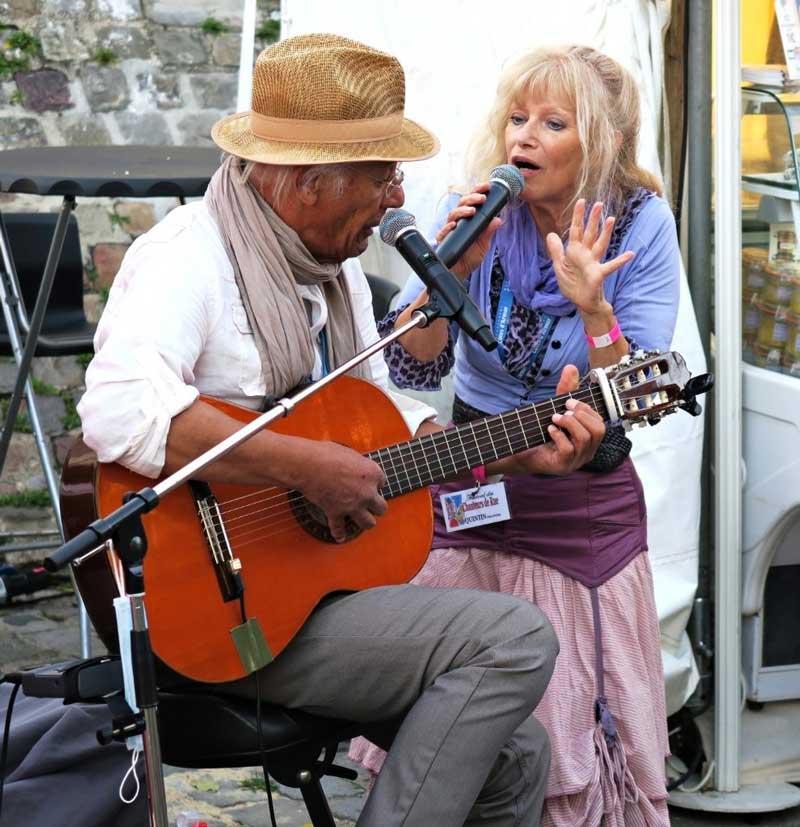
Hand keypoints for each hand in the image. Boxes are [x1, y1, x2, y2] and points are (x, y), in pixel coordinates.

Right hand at [296, 441, 386, 541]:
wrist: (308, 464)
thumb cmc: (326, 454)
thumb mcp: (349, 453)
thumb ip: (358, 464)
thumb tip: (356, 467)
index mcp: (373, 473)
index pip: (382, 483)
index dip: (373, 484)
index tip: (366, 484)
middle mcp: (367, 492)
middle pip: (381, 507)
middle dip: (375, 506)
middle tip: (369, 503)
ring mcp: (353, 505)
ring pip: (369, 523)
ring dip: (365, 522)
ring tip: (362, 520)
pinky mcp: (336, 513)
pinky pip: (339, 529)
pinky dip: (339, 533)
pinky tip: (340, 536)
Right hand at [436, 183, 502, 276]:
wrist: (460, 272)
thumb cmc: (470, 257)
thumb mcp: (484, 244)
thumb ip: (489, 232)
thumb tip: (498, 220)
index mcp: (469, 219)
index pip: (472, 201)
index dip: (478, 191)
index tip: (487, 186)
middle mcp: (458, 221)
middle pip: (462, 204)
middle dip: (471, 198)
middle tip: (481, 198)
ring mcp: (449, 230)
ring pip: (453, 214)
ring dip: (462, 211)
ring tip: (472, 211)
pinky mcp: (443, 240)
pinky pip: (443, 231)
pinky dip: (448, 227)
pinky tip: (454, 225)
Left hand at [494, 366, 605, 475]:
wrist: (521, 452)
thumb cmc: (541, 433)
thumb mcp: (556, 409)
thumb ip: (565, 390)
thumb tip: (571, 367)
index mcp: (589, 440)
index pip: (600, 423)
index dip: (587, 410)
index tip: (568, 402)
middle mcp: (586, 451)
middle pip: (599, 431)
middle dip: (581, 415)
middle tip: (563, 409)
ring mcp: (576, 461)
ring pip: (585, 439)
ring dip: (569, 423)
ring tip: (554, 417)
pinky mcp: (562, 465)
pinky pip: (569, 449)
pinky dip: (559, 436)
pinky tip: (549, 429)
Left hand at [545, 200, 633, 315]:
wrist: (580, 302)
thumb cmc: (572, 284)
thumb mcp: (559, 266)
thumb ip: (556, 251)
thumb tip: (551, 234)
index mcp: (575, 252)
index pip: (576, 231)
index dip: (578, 217)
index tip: (581, 201)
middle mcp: (586, 254)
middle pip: (590, 233)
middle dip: (593, 219)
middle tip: (599, 203)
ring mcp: (593, 263)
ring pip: (600, 244)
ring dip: (605, 232)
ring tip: (611, 219)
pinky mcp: (598, 274)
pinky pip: (610, 266)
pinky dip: (620, 261)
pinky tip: (630, 254)